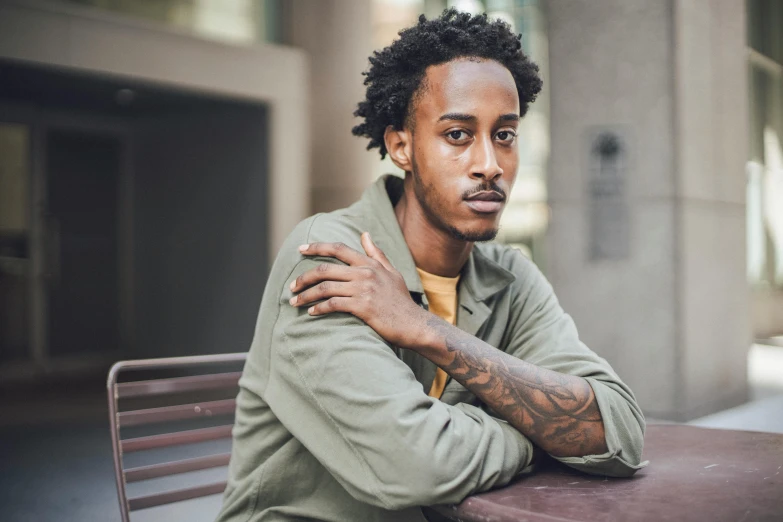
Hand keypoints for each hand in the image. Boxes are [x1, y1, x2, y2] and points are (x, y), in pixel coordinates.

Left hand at [289, 232, 428, 349]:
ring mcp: (363, 290)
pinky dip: (319, 308)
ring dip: (306, 295)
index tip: (300, 249)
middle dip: (304, 277)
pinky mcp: (362, 307)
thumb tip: (364, 234)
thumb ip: (376, 254)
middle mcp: (365, 273)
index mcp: (369, 263)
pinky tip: (311, 312)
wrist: (413, 324)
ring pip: (325, 288)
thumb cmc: (401, 301)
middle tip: (292, 286)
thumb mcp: (391, 272)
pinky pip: (333, 304)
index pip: (338, 248)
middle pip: (325, 269)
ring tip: (295, 301)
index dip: (317, 247)